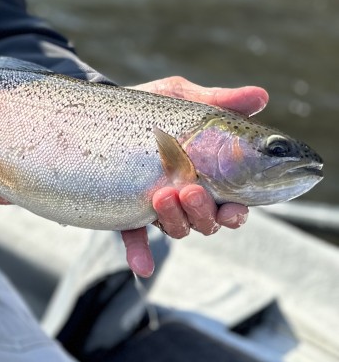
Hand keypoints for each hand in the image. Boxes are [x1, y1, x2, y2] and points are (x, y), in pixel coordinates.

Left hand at [120, 76, 268, 276]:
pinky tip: (143, 266)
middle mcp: (186, 197)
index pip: (231, 204)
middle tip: (190, 190)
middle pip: (206, 221)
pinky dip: (141, 254)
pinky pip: (135, 238)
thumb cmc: (152, 106)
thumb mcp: (182, 98)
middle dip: (203, 212)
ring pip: (177, 229)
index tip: (234, 207)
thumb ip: (219, 100)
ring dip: (175, 220)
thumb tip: (260, 95)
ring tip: (162, 196)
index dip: (236, 211)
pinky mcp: (127, 210)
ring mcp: (157, 206)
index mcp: (208, 175)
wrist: (103, 109)